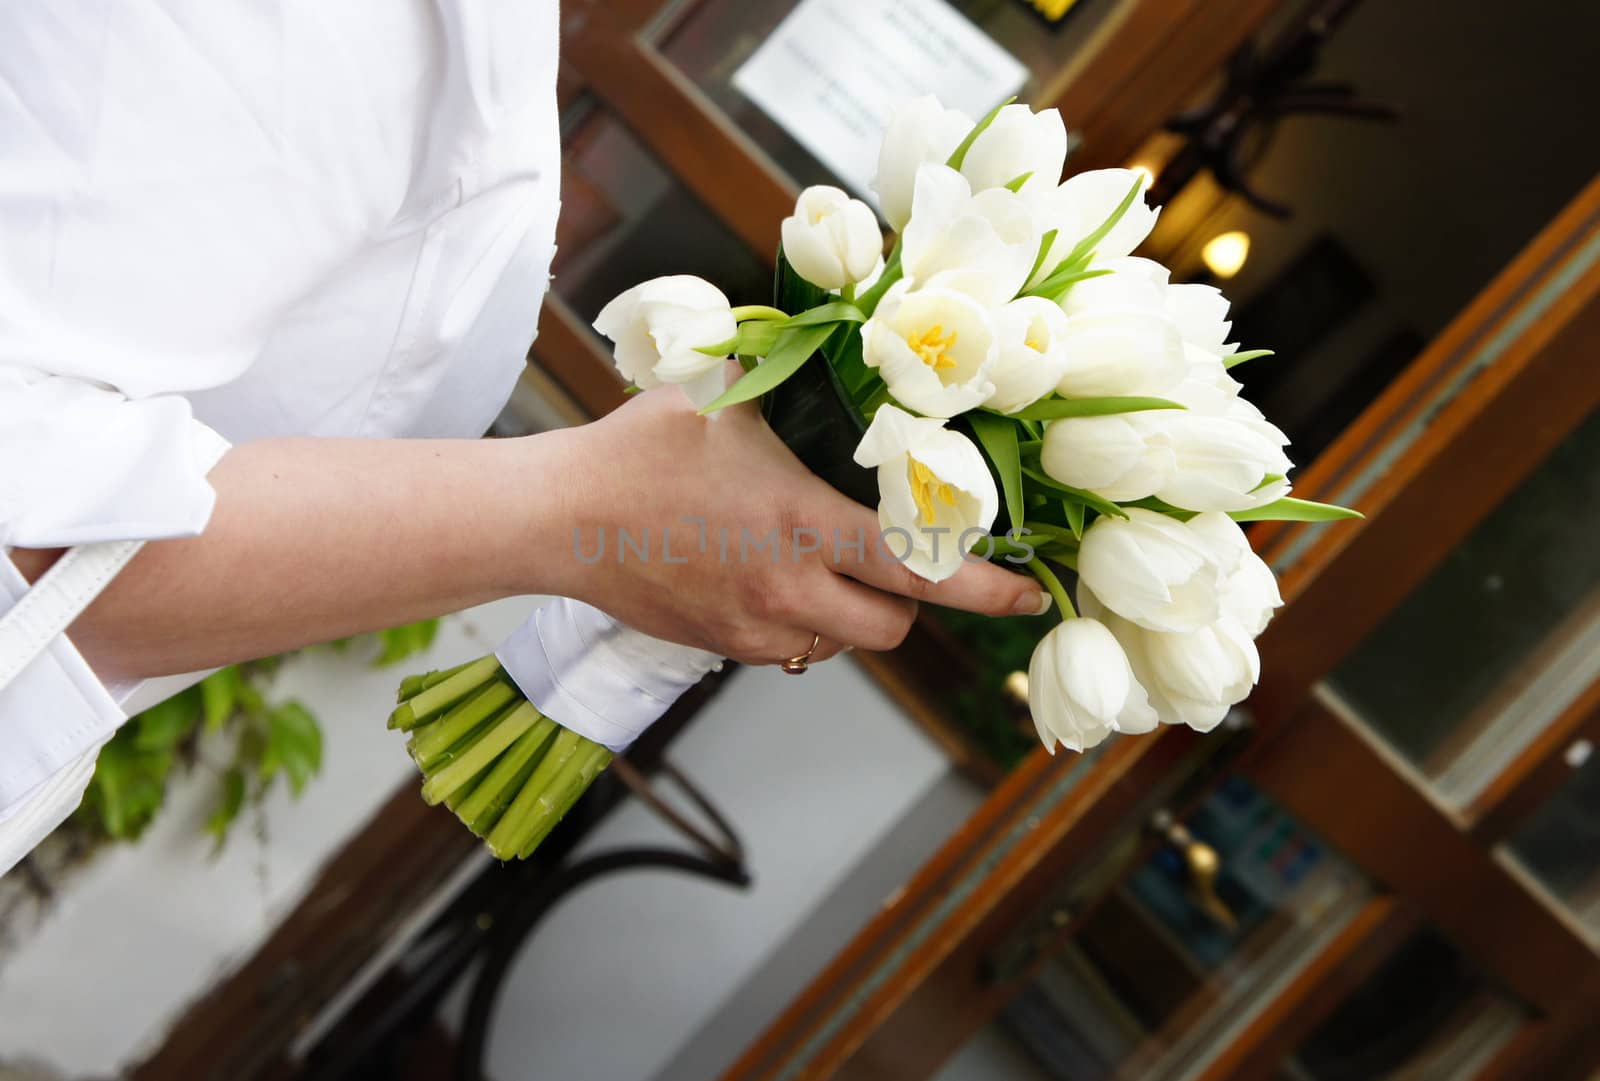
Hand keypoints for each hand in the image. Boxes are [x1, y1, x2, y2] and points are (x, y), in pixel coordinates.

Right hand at [546, 382, 1047, 666]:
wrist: (560, 519)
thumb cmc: (639, 451)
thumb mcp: (726, 398)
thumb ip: (795, 386)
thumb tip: (839, 348)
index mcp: (804, 522)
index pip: (924, 569)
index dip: (988, 589)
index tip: (1029, 595)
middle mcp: (791, 589)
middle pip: (897, 623)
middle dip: (915, 598)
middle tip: (901, 558)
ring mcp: (758, 627)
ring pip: (849, 642)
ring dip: (860, 612)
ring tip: (828, 564)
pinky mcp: (728, 649)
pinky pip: (798, 652)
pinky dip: (809, 626)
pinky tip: (778, 582)